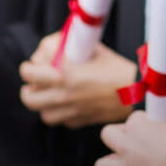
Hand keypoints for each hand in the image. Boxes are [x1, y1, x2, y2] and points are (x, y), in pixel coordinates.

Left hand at [18, 34, 136, 127]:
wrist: (137, 91)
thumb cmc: (118, 69)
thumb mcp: (94, 50)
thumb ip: (72, 47)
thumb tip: (57, 44)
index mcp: (64, 75)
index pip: (29, 73)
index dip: (28, 67)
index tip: (32, 65)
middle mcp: (63, 95)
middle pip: (29, 97)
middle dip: (29, 88)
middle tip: (35, 82)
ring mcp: (70, 111)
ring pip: (42, 113)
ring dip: (43, 104)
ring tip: (50, 95)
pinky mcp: (80, 121)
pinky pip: (60, 121)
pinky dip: (60, 113)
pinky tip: (68, 104)